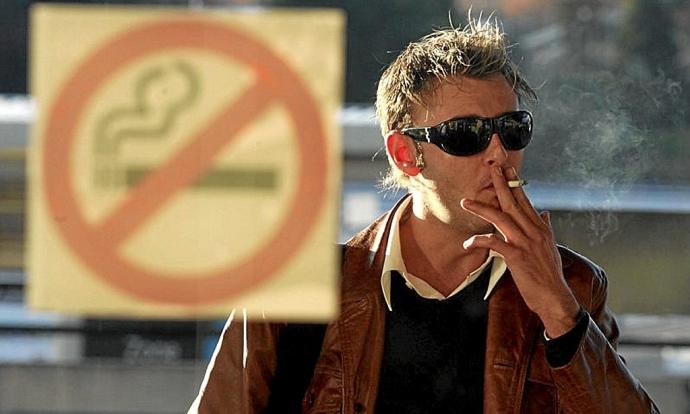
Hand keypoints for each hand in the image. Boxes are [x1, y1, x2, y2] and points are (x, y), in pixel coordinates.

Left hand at [460, 166, 579, 337]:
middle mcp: (534, 232)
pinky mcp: (516, 256)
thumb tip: (545, 213)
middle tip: (491, 169)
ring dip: (481, 208)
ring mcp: (525, 243)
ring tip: (466, 202)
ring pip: (501, 218)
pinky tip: (468, 243)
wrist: (555, 297)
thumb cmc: (549, 275)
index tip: (507, 169)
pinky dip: (479, 241)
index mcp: (541, 228)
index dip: (515, 184)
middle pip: (514, 203)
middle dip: (502, 184)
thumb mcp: (550, 248)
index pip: (526, 201)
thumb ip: (546, 228)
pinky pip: (494, 243)